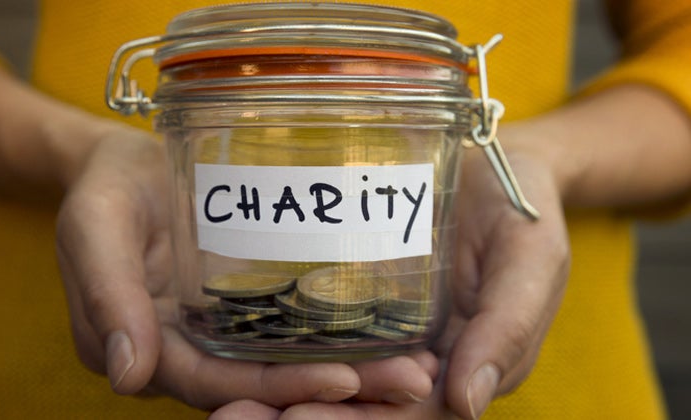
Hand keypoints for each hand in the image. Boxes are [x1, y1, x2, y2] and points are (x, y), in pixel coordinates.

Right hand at [55, 125, 437, 410]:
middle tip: (411, 380)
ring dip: (353, 373)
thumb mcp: (96, 224)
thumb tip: (126, 374)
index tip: (346, 380)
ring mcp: (222, 331)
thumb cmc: (109, 186)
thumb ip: (106, 291)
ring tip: (419, 365)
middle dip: (335, 390)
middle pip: (263, 385)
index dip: (277, 389)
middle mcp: (190, 352)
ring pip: (286, 365)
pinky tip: (392, 330)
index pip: (215, 385)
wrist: (130, 162)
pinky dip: (339, 336)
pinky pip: (293, 331)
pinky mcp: (248, 305)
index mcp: (148, 347)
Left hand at [210, 136, 570, 418]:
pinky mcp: (360, 299)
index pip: (406, 414)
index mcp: (463, 365)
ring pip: (332, 380)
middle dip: (301, 417)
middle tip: (236, 417)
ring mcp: (386, 331)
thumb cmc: (520, 205)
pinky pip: (320, 332)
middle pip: (359, 407)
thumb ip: (509, 325)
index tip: (293, 418)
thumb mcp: (531, 258)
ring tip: (227, 404)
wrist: (491, 161)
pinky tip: (232, 346)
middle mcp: (419, 360)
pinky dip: (281, 349)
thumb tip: (467, 403)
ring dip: (281, 397)